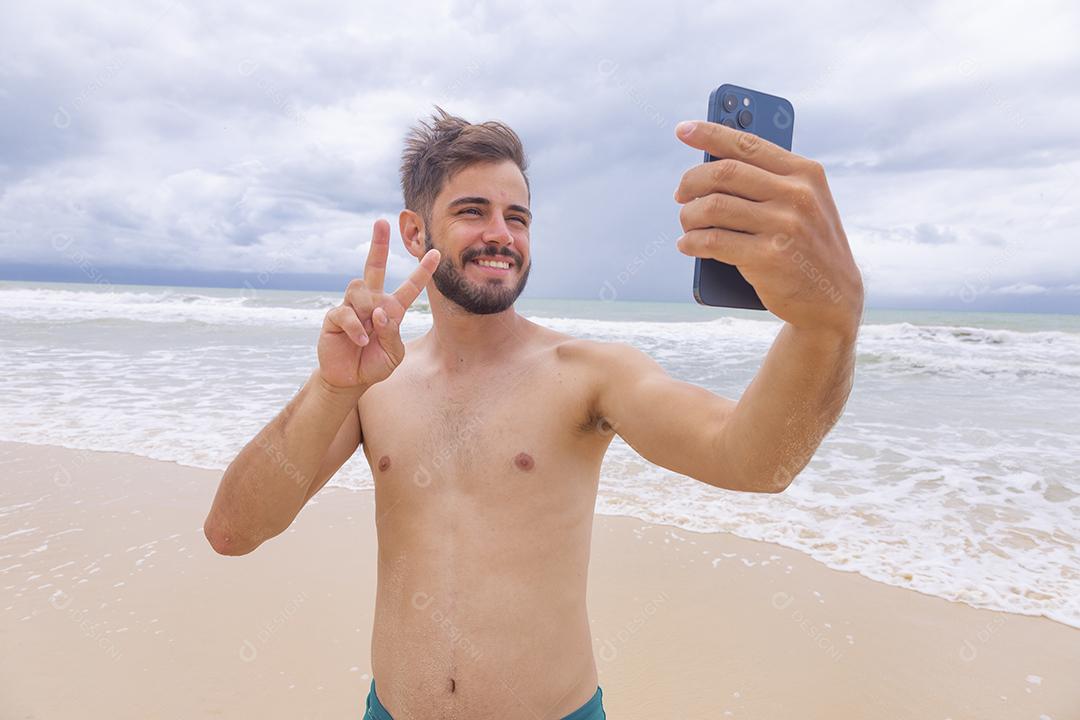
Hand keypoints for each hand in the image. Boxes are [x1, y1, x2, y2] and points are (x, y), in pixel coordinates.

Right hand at [317, 219, 439, 391]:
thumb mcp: (394, 354)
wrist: (350, 380)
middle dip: (378, 244)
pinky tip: (361, 341)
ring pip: (360, 288)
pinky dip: (356, 327)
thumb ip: (392, 333)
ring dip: (367, 308)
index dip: (422, 270)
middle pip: (374, 266)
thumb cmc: (374, 364)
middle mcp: (372, 302)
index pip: (410, 286)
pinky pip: (345, 312)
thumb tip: (379, 312)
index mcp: (392, 309)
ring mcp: (352, 307)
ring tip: (368, 334)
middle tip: (382, 222)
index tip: (435, 252)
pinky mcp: (334, 317)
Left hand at [672, 120, 863, 338]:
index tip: (683, 130)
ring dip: (689, 216)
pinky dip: (691, 242)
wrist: (831, 299)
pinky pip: (713, 241)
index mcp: (805, 173)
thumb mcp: (803, 204)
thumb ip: (770, 181)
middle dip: (691, 182)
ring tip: (687, 224)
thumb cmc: (806, 246)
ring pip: (713, 206)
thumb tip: (712, 163)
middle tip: (680, 194)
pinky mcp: (769, 257)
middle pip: (723, 173)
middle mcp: (797, 195)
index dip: (710, 133)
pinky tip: (687, 244)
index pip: (748, 144)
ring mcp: (785, 226)